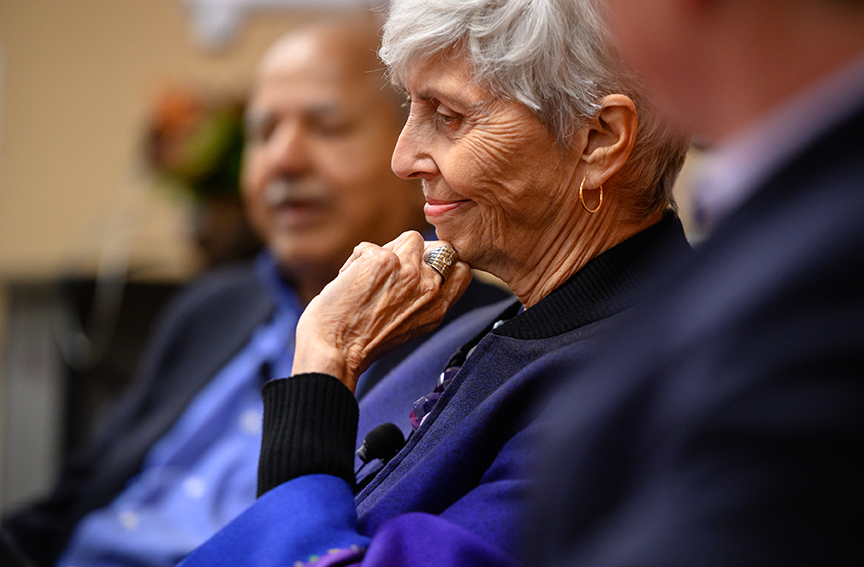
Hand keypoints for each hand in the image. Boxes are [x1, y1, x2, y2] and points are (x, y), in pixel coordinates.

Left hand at [292, 231, 471, 392]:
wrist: (334, 353)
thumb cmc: (362, 345)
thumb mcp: (409, 327)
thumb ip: (423, 300)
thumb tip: (418, 270)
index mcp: (438, 308)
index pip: (461, 269)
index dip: (442, 262)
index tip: (420, 269)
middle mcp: (430, 288)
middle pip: (439, 248)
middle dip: (417, 252)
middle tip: (392, 270)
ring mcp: (408, 272)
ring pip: (407, 239)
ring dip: (386, 252)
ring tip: (368, 278)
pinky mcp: (382, 261)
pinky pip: (368, 247)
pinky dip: (354, 262)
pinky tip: (347, 283)